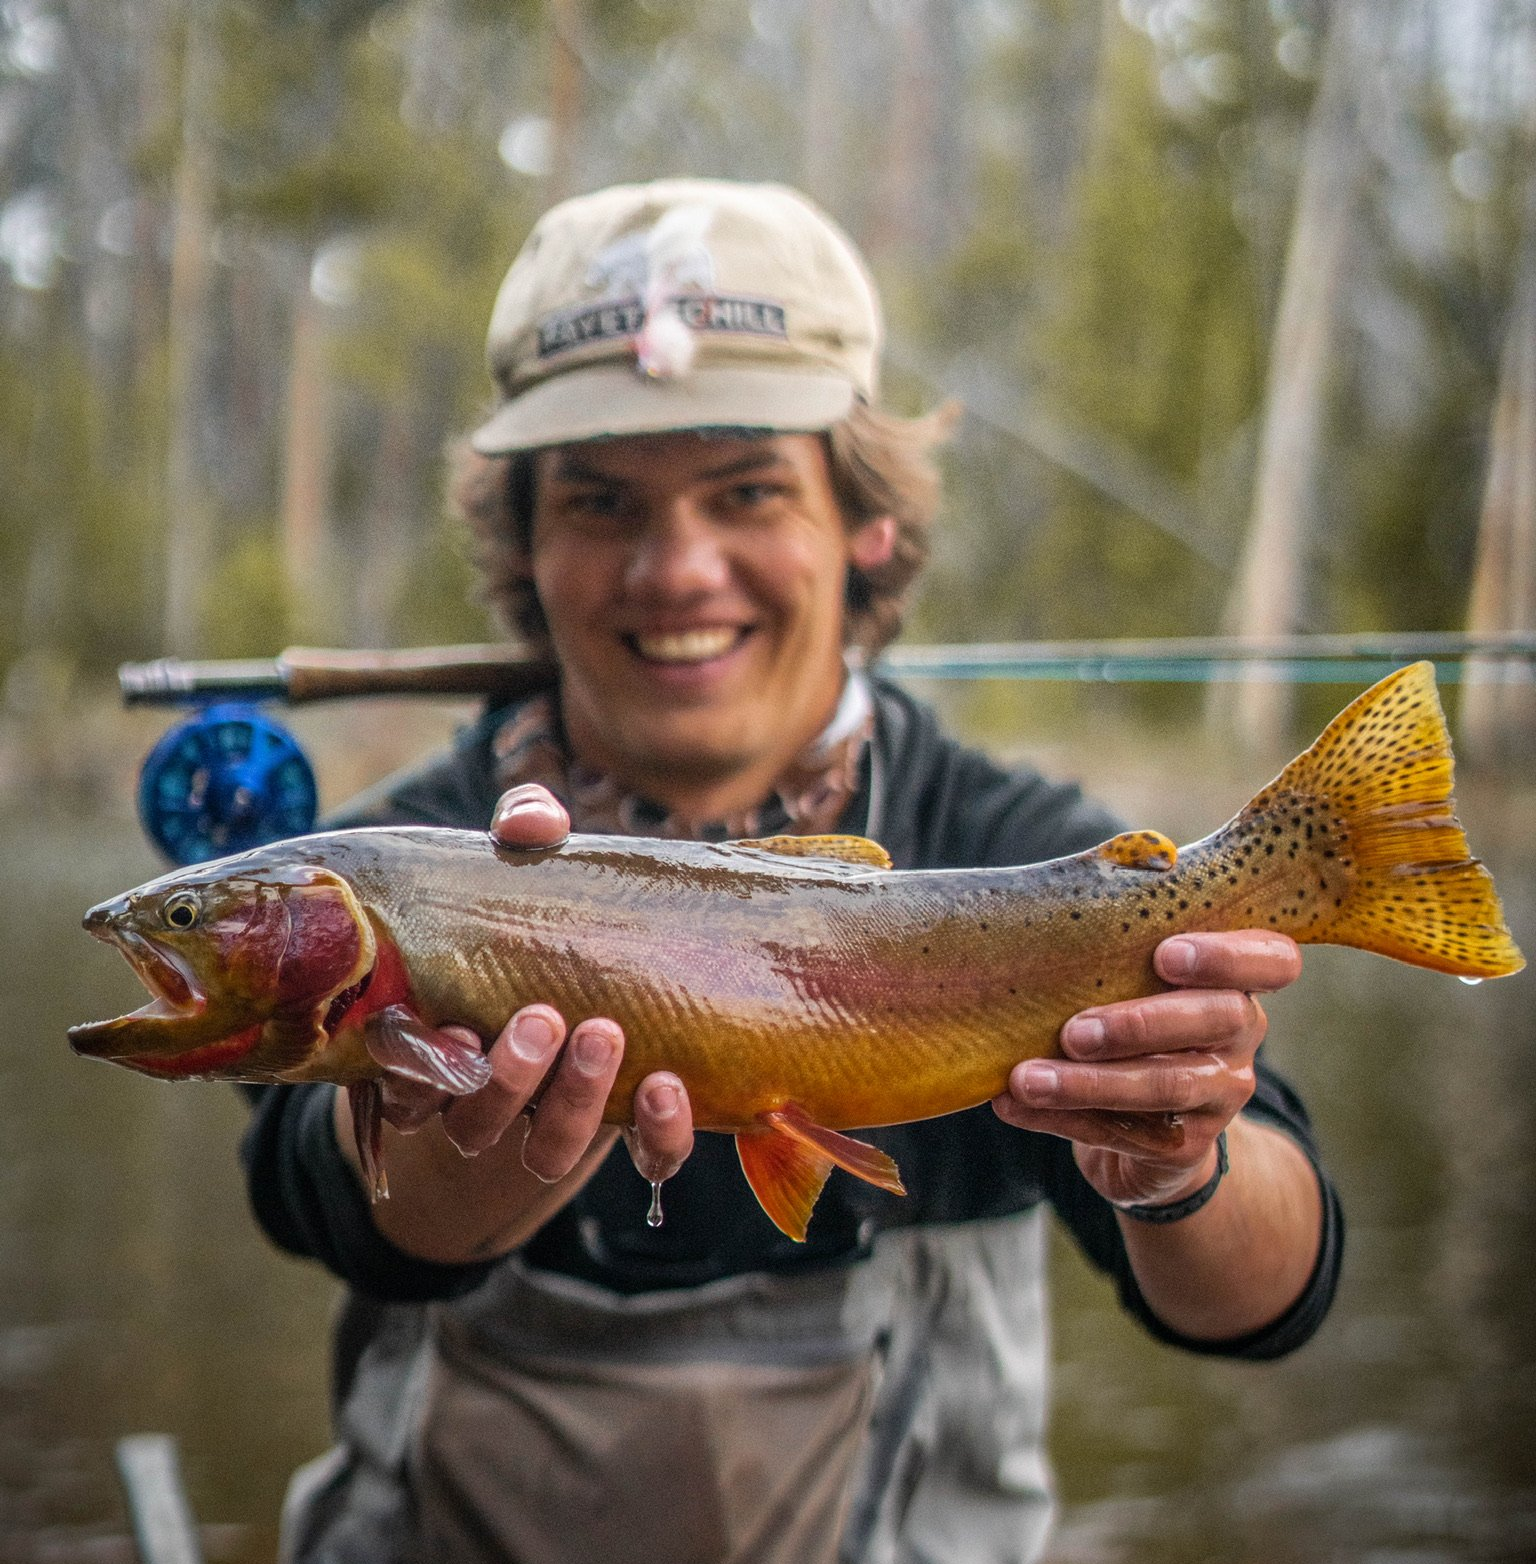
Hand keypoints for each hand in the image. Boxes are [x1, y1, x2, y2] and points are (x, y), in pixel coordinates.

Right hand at [377, 783, 693, 1187]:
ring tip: (606, 1033)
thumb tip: (531, 821)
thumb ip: (524, 832)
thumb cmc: (549, 913)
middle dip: (508, 1080)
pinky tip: (669, 1087)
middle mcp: (489, 1096)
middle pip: (473, 1124)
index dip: (417, 1071)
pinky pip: (645, 1162)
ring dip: (573, 1104)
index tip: (453, 1031)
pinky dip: (657, 1136)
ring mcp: (558, 1120)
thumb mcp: (529, 866)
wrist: (625, 961)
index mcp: (444, 1038)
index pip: (402, 1077)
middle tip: (544, 1017)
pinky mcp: (633, 1131)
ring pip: (545, 1152)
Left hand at [992, 931, 1301, 1208]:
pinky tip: (1012, 1105)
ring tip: (1027, 1079)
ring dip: (1089, 1083)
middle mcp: (1242, 1031)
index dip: (1228, 956)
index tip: (1166, 955)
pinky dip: (1061, 1118)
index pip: (1273, 959)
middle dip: (1141, 1024)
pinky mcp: (1186, 1143)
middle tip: (1074, 1032)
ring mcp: (1222, 1091)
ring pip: (1167, 1084)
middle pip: (1216, 1019)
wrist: (1145, 1126)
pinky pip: (1125, 1131)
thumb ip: (1113, 956)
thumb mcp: (1132, 983)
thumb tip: (1030, 923)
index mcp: (1234, 979)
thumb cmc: (1128, 1022)